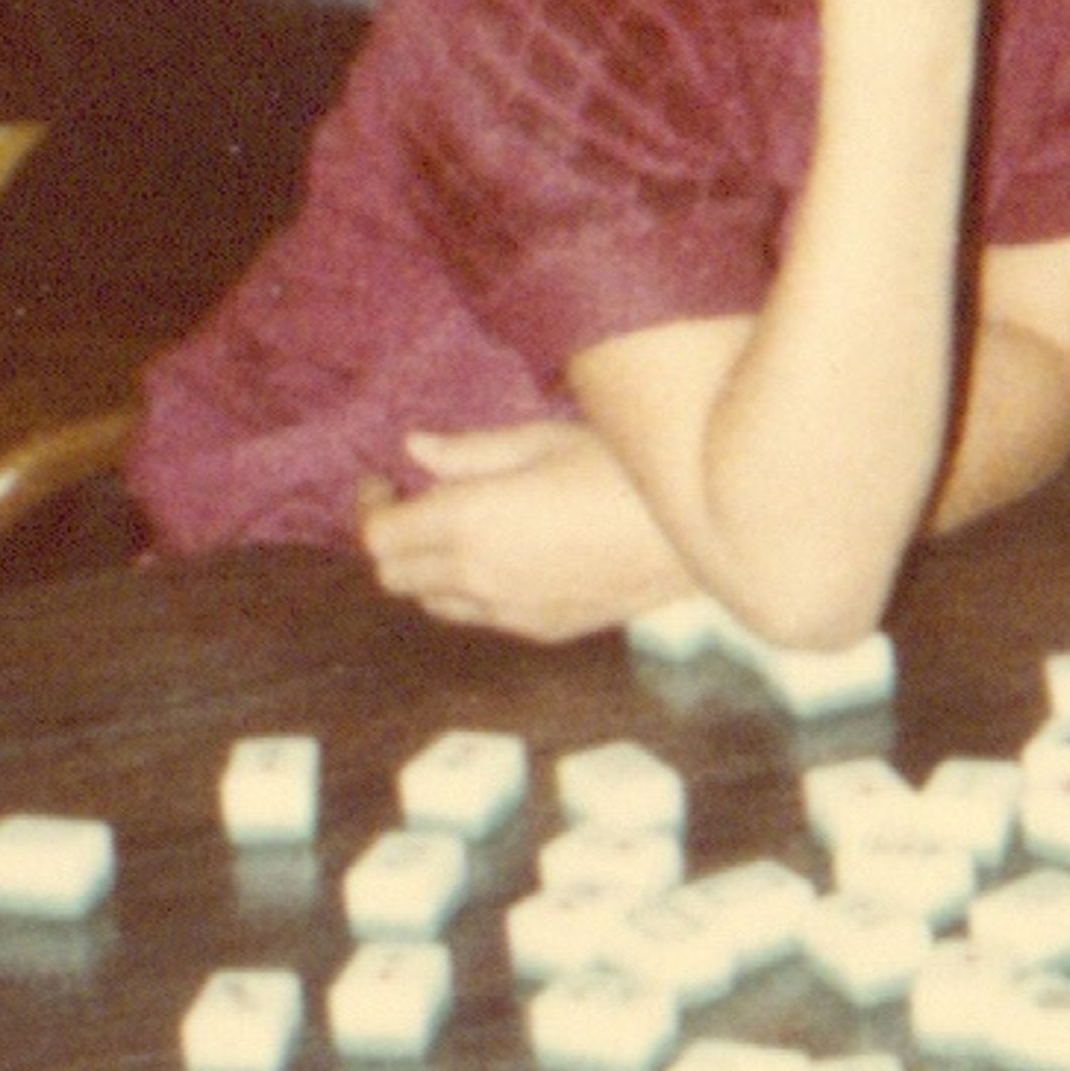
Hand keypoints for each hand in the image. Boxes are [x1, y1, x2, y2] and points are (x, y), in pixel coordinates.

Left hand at [357, 419, 694, 641]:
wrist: (699, 529)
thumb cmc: (625, 466)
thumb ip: (471, 452)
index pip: (380, 537)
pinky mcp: (543, 630)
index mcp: (469, 522)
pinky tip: (508, 554)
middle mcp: (478, 577)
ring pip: (434, 604)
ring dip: (430, 569)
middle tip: (415, 502)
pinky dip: (471, 590)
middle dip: (392, 540)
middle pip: (395, 577)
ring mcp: (510, 613)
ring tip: (459, 529)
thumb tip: (415, 448)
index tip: (383, 482)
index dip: (370, 508)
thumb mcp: (546, 440)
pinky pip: (481, 616)